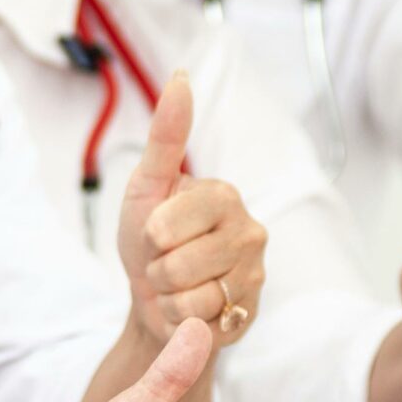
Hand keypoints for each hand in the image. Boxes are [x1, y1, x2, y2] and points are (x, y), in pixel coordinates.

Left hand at [117, 72, 267, 345]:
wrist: (155, 298)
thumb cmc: (150, 237)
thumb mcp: (147, 186)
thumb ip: (166, 137)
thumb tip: (181, 76)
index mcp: (224, 195)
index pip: (164, 226)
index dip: (148, 236)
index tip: (156, 232)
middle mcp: (250, 231)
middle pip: (177, 264)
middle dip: (157, 270)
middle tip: (166, 262)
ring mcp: (254, 275)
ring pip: (192, 297)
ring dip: (170, 297)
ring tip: (178, 285)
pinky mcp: (249, 313)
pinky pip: (203, 325)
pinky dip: (184, 321)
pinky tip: (192, 309)